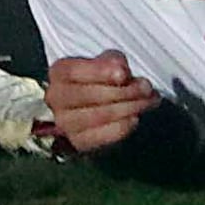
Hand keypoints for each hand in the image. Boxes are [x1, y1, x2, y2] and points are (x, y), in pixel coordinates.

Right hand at [39, 48, 160, 157]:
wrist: (90, 110)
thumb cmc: (99, 82)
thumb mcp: (106, 64)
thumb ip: (113, 62)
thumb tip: (121, 71)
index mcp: (59, 72)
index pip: (75, 71)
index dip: (100, 72)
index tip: (124, 74)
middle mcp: (56, 97)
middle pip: (90, 95)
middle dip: (124, 91)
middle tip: (147, 89)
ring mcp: (65, 122)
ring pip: (99, 115)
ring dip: (130, 108)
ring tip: (149, 102)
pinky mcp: (78, 142)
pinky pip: (104, 135)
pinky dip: (123, 126)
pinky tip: (134, 118)